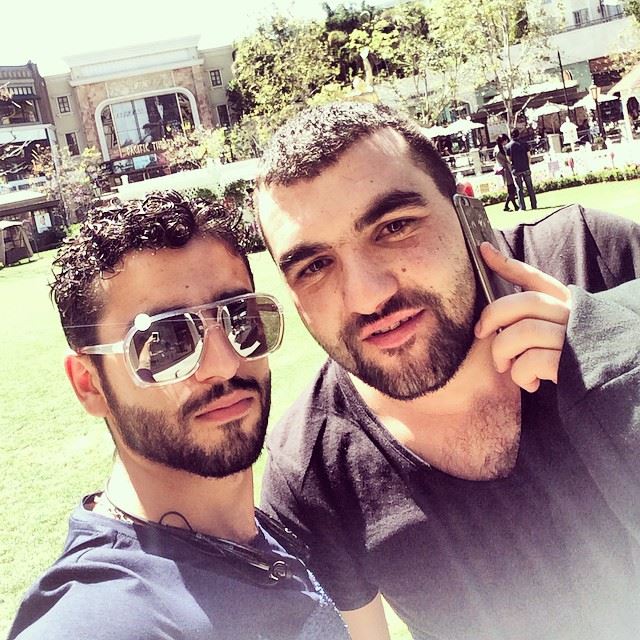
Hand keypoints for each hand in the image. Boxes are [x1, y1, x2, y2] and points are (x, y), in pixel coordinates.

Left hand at [474, 242, 570, 392]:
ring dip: (502, 352)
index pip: (535, 278)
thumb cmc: (569, 358)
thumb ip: (530, 313)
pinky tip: (528, 383)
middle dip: (493, 316)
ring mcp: (572, 338)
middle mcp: (571, 315)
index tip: (483, 250)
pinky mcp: (571, 364)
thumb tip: (493, 297)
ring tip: (504, 365)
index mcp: (566, 303)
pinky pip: (531, 362)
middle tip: (482, 333)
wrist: (611, 383)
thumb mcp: (555, 330)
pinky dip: (520, 374)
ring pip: (523, 333)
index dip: (507, 264)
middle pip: (525, 303)